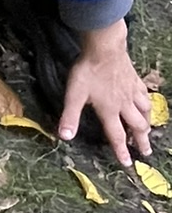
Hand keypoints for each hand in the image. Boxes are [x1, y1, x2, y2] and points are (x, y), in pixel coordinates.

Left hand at [60, 19, 151, 164]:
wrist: (104, 48)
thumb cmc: (88, 72)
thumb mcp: (73, 96)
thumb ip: (70, 117)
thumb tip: (64, 137)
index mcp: (110, 110)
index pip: (116, 135)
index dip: (121, 151)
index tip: (128, 164)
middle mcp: (124, 104)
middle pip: (136, 126)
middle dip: (141, 140)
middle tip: (146, 152)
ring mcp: (131, 91)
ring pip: (145, 111)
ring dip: (147, 123)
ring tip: (148, 130)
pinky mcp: (134, 79)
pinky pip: (145, 95)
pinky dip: (148, 103)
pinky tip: (147, 104)